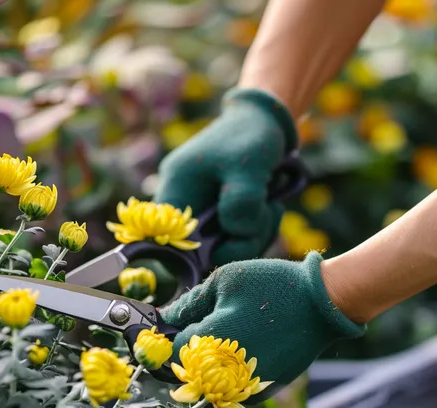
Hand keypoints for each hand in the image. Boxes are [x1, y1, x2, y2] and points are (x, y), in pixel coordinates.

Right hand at [154, 89, 298, 264]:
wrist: (266, 121)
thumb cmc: (252, 137)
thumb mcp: (249, 166)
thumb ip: (242, 202)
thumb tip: (237, 232)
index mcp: (176, 191)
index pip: (166, 244)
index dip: (194, 256)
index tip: (230, 242)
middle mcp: (184, 207)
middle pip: (199, 254)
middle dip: (237, 243)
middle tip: (264, 216)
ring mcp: (204, 215)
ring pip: (223, 250)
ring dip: (254, 235)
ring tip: (270, 206)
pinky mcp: (222, 218)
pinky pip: (236, 240)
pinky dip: (257, 231)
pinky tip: (269, 208)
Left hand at [159, 252, 365, 393]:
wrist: (322, 304)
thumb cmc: (271, 286)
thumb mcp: (224, 281)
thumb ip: (189, 303)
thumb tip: (166, 318)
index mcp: (207, 343)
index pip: (172, 349)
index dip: (172, 334)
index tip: (177, 323)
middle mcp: (223, 373)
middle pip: (188, 371)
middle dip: (190, 351)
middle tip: (207, 326)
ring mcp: (244, 387)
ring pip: (211, 383)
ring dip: (211, 365)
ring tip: (230, 335)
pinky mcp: (264, 391)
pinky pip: (235, 389)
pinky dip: (233, 374)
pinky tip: (245, 348)